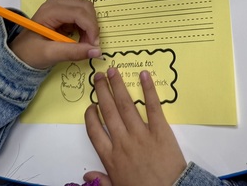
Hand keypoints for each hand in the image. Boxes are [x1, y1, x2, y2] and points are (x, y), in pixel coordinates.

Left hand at [8, 0, 100, 69]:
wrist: (20, 53)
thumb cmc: (31, 53)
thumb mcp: (51, 54)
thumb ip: (73, 52)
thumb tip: (97, 51)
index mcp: (50, 10)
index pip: (80, 12)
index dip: (91, 28)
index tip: (94, 46)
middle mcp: (56, 2)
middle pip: (86, 7)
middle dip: (92, 27)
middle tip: (90, 46)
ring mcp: (60, 4)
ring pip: (87, 10)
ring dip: (90, 27)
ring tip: (83, 44)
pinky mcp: (64, 10)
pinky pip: (83, 14)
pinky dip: (86, 27)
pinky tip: (79, 39)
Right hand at [82, 68, 186, 185]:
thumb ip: (101, 181)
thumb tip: (85, 175)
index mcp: (111, 157)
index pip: (94, 131)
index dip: (90, 116)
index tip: (91, 105)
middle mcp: (123, 142)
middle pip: (108, 112)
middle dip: (102, 91)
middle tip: (99, 76)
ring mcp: (141, 134)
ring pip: (126, 105)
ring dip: (118, 86)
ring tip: (113, 71)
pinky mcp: (161, 130)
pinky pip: (153, 107)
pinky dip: (148, 90)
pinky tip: (144, 75)